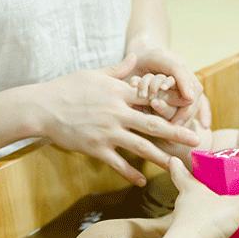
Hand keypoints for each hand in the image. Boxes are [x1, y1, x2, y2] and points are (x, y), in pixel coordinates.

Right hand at [38, 55, 199, 186]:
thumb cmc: (67, 88)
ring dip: (160, 157)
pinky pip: (117, 163)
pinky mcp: (96, 148)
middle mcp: (117, 113)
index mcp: (119, 92)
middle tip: (196, 140)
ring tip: (176, 165)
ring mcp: (107, 132)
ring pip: (140, 146)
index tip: (191, 106)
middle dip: (177, 132)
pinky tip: (142, 181)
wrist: (42, 107)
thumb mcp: (94, 74)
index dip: (173, 102)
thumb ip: (119, 69)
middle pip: (153, 124)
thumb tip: (136, 56)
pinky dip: (130, 173)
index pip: (152, 97)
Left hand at [167, 157, 238, 237]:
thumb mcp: (235, 207)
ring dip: (197, 210)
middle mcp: (183, 205)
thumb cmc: (205, 223)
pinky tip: (213, 232)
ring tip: (210, 208)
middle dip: (190, 188)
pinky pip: (195, 231)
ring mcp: (183, 224)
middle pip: (184, 193)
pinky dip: (203, 229)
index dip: (177, 166)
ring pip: (188, 212)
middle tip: (200, 183)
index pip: (180, 173)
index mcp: (191, 190)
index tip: (174, 160)